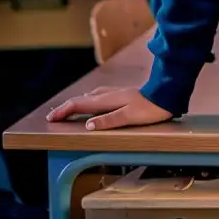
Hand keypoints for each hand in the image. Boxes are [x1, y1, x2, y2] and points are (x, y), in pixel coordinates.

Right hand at [47, 87, 173, 130]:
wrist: (167, 94)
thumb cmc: (150, 108)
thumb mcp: (129, 116)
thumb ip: (109, 121)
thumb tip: (87, 125)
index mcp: (107, 100)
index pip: (79, 104)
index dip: (64, 111)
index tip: (51, 118)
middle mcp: (109, 94)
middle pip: (82, 99)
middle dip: (67, 107)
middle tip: (55, 115)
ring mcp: (116, 93)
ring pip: (91, 96)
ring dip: (78, 103)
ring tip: (71, 109)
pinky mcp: (124, 94)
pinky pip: (100, 96)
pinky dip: (90, 100)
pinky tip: (95, 102)